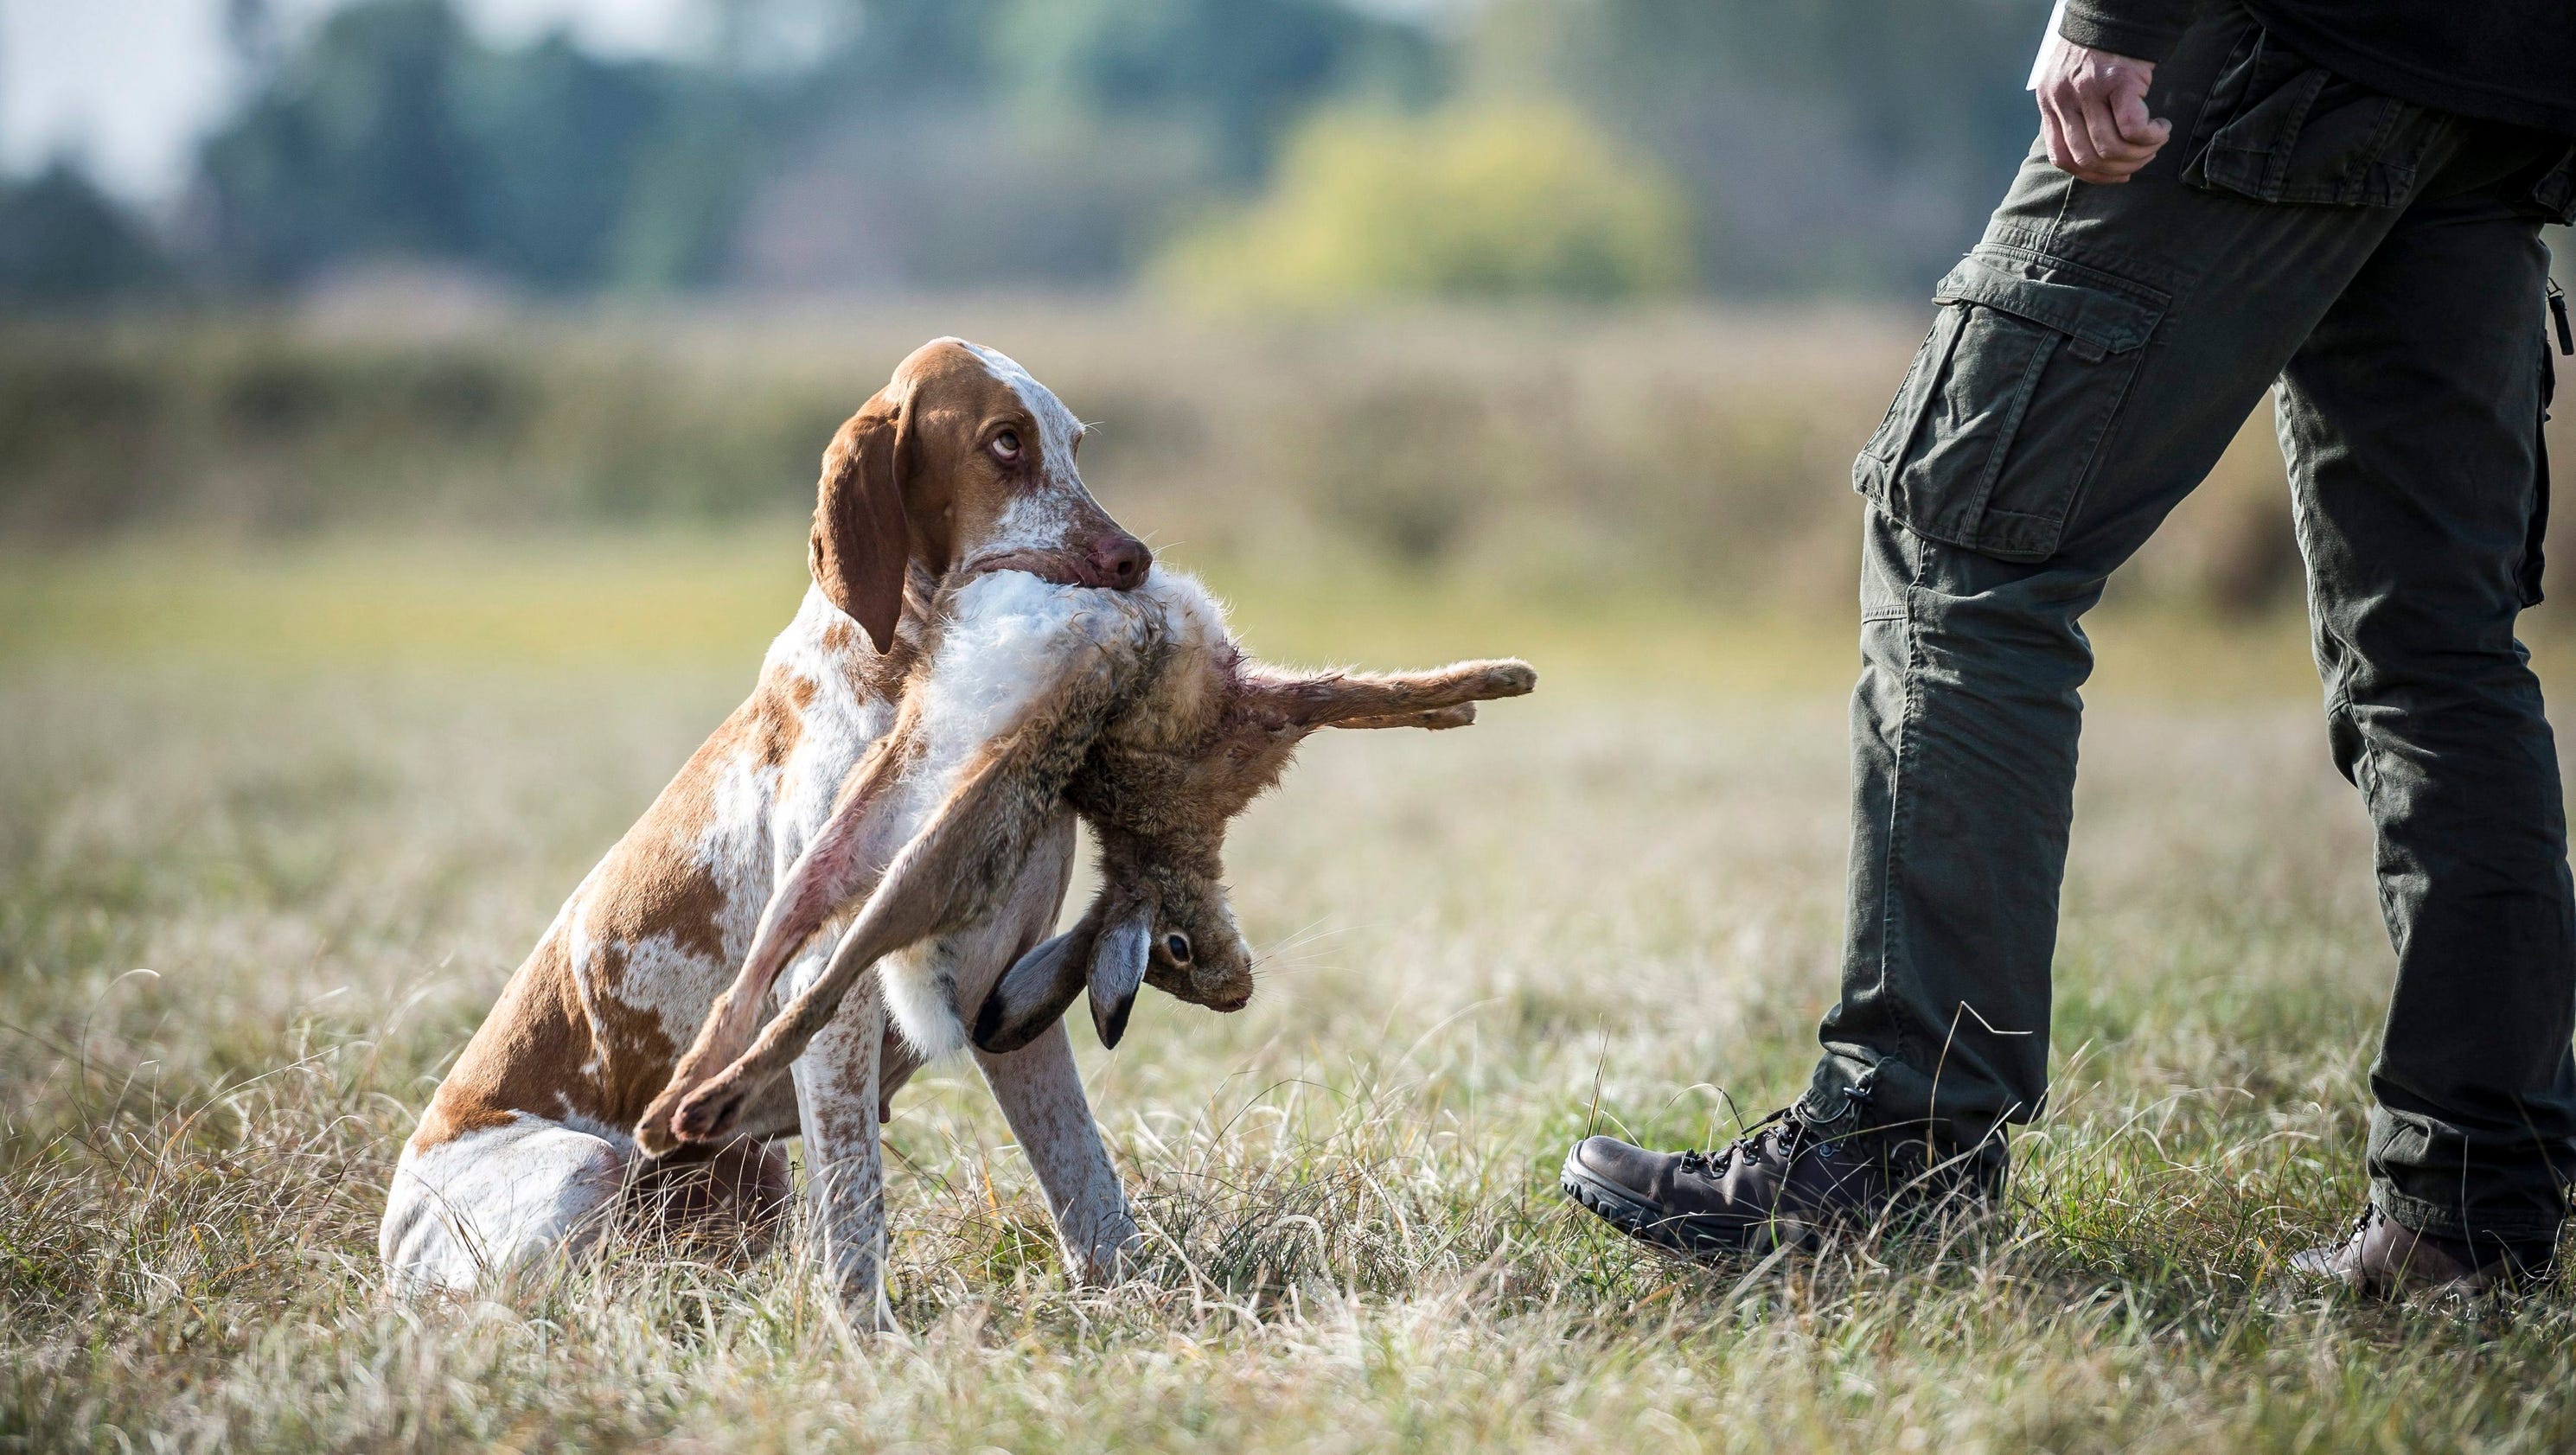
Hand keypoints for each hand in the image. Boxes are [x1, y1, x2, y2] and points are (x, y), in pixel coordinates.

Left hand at [2035, 39, 2169, 183]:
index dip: (2091, 175)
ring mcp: (2089, 91)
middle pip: (2087, 158)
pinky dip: (2150, 137)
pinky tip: (2161, 128)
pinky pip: (2132, 128)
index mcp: (2049, 102)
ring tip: (2155, 142)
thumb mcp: (2068, 82)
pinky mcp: (2117, 82)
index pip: (2062, 157)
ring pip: (2110, 147)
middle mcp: (2063, 99)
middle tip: (2141, 160)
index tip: (2115, 174)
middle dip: (2118, 169)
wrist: (2116, 14)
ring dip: (2139, 154)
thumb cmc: (2097, 51)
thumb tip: (2094, 156)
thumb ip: (2072, 114)